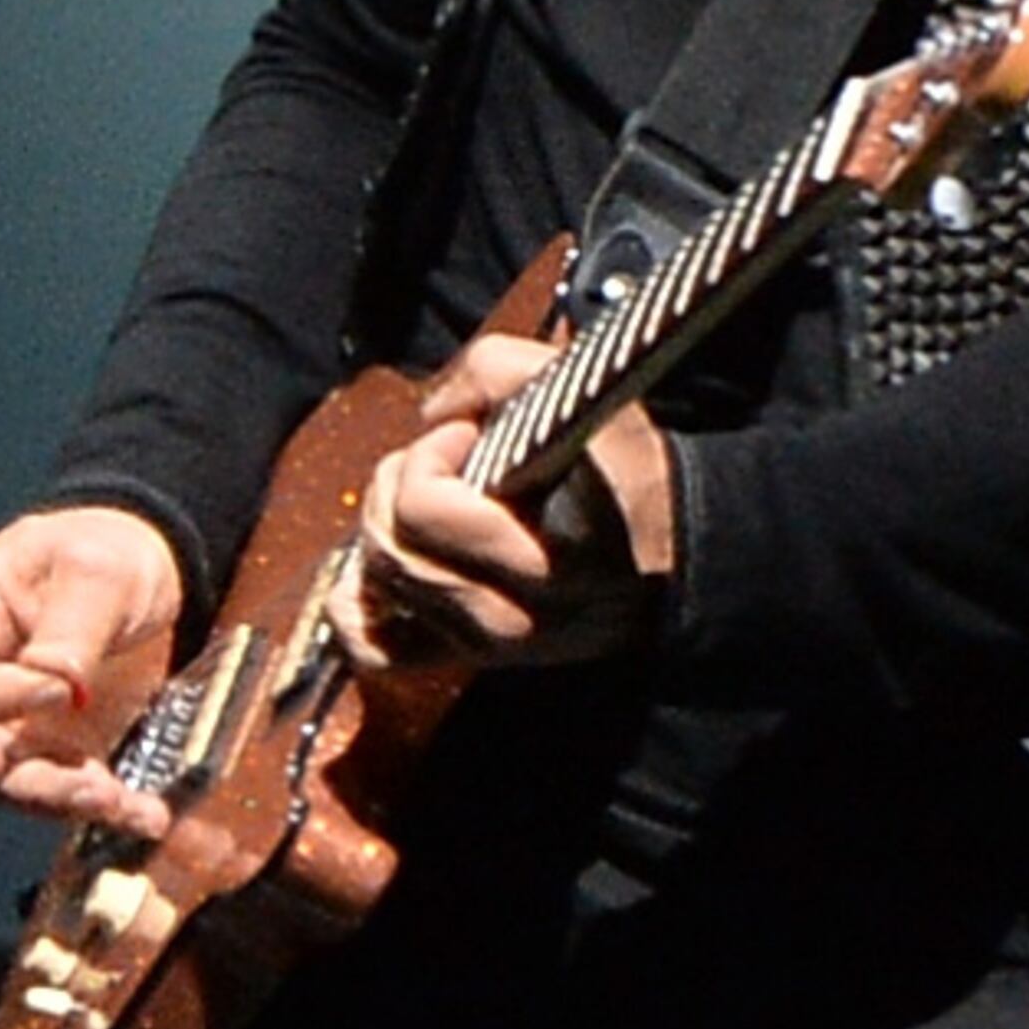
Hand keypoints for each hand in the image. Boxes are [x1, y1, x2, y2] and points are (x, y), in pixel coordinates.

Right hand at [0, 506, 185, 836]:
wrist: (157, 572)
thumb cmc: (109, 551)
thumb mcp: (98, 570)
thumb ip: (70, 629)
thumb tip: (56, 690)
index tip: (65, 692)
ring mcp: (3, 720)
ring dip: (47, 795)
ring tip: (108, 797)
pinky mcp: (50, 751)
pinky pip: (60, 794)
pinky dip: (103, 809)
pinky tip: (146, 813)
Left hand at [330, 332, 671, 672]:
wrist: (666, 553)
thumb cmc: (622, 472)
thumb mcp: (577, 391)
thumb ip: (491, 370)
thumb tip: (431, 413)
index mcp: (551, 552)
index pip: (425, 507)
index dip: (434, 453)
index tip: (471, 433)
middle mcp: (519, 612)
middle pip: (390, 542)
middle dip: (401, 480)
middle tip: (448, 459)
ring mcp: (492, 644)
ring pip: (379, 580)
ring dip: (388, 523)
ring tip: (435, 497)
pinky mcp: (472, 658)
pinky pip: (379, 648)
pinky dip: (362, 602)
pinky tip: (391, 558)